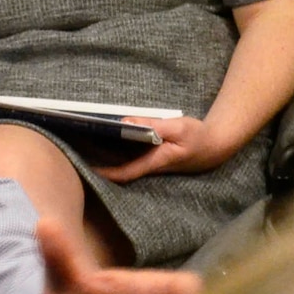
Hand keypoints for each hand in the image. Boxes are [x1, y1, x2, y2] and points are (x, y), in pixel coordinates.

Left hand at [94, 116, 233, 183]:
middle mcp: (151, 166)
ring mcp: (153, 164)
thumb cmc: (198, 137)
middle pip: (120, 170)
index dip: (104, 172)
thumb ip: (153, 125)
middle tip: (77, 152)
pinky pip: (132, 158)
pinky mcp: (156, 158)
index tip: (84, 166)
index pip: (124, 172)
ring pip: (125, 164)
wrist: (216, 146)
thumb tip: (126, 121)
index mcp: (154, 162)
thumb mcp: (177, 127)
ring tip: (85, 145)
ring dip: (107, 157)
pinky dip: (119, 152)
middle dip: (100, 164)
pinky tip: (108, 141)